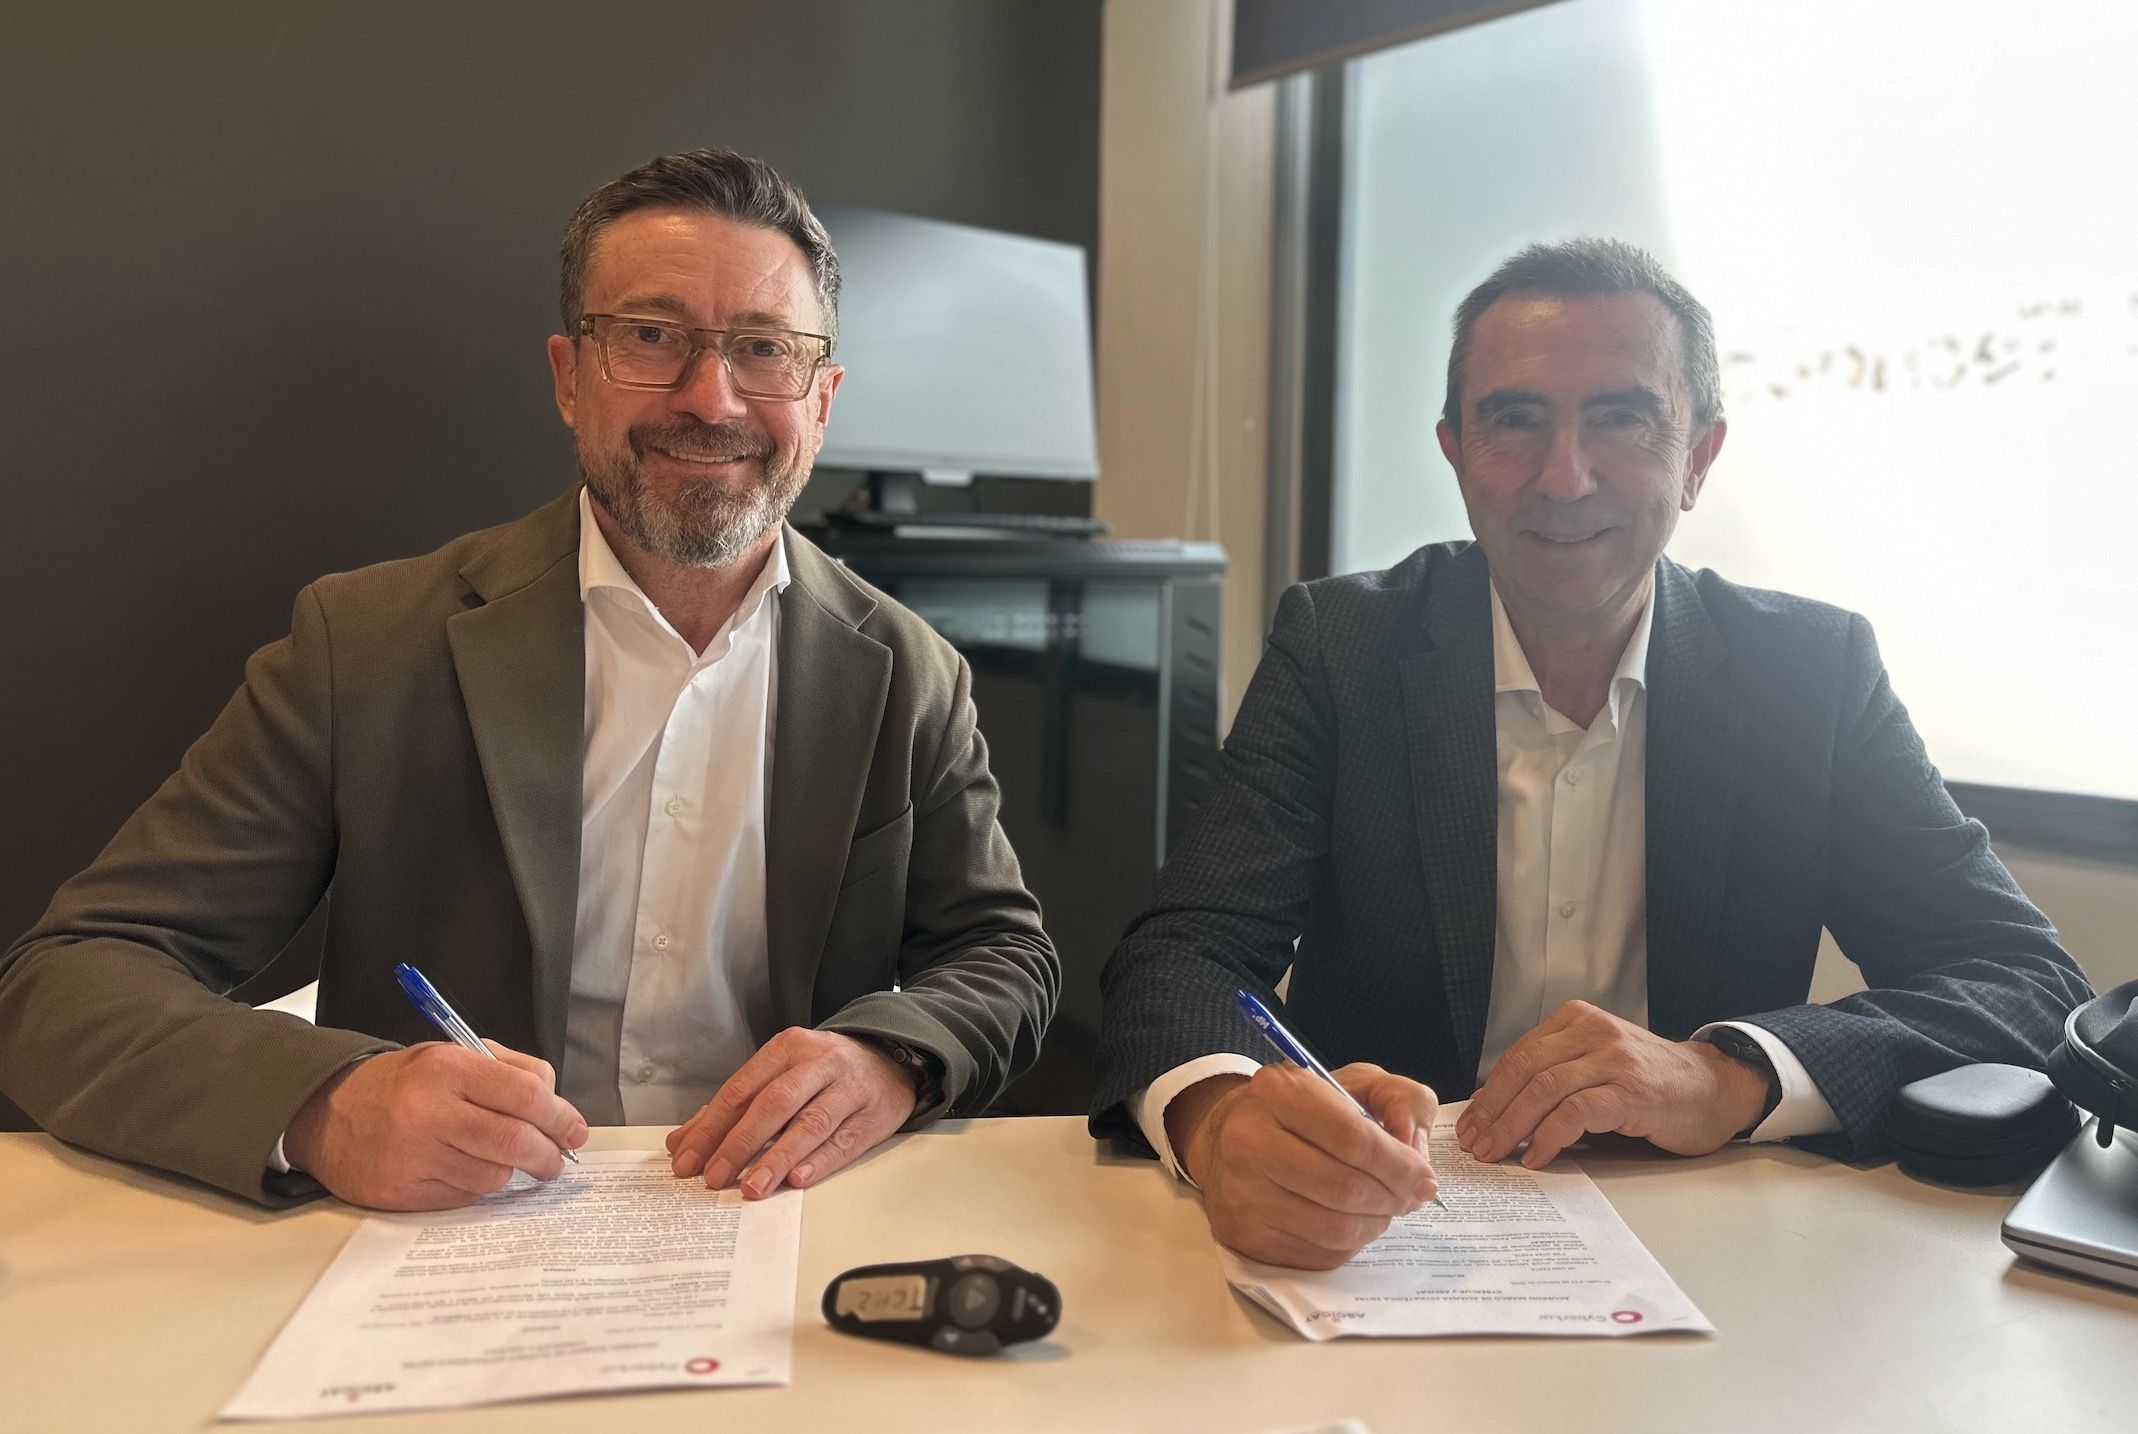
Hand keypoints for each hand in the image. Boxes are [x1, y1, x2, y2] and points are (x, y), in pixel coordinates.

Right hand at [282, 1041, 588, 1209]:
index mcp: (448, 1069)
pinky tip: (462, 1168)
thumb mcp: (452, 1055)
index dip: (560, 1117)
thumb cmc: (403, 1083)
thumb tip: (557, 1105)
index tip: (576, 1130)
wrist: (328, 1113)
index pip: (526, 1095)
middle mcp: (430, 1112)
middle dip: (548, 1155)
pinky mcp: (402, 1193)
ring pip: (494, 1175)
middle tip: (556, 1158)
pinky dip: (475, 1185)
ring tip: (500, 1157)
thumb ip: (510, 1070)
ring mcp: (414, 1156)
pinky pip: (464, 1196)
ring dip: (509, 1171)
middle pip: (516, 1142)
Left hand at [665, 1028, 917, 1197]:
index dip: (711, 1127)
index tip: (687, 1159)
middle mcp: (819, 1063)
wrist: (891, 1056)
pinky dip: (819, 1161)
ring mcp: (849, 1088)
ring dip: (776, 1158)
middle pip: (773, 1104)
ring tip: (751, 1187)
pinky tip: (796, 1179)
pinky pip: (843, 1140)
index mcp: (788, 1048)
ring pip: (809, 1124)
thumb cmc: (825, 1071)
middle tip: (713, 1178)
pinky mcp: (873, 1114)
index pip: (741, 1089)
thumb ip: (735, 1104)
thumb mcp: (781, 1072)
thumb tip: (684, 1142)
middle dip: (739, 1143)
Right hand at [1168, 1062, 1438, 1270]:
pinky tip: (1350, 1222)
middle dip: (1392, 1199)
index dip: (1400, 1165)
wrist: (1231, 1139)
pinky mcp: (1244, 1235)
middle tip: (1410, 1198)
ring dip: (1374, 1225)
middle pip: (1344, 1188)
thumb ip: (1403, 1099)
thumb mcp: (1358, 1083)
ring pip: (1334, 1229)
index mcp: (1278, 1090)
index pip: (1353, 1139)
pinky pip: (1317, 1255)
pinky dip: (1349, 1244)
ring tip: (1382, 1209)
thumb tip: (1414, 1148)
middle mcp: (1249, 1140)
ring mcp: (1241, 1192)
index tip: (1424, 1177)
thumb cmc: (1306, 1110)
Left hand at [1455, 1001, 1772, 1167]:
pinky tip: (1536, 1156)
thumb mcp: (1598, 1065)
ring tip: (1496, 1154)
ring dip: (1512, 1126)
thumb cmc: (1653, 1084)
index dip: (1489, 1092)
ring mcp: (1614, 1059)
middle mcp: (1593, 1032)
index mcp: (1577, 1021)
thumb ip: (1557, 1076)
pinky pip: (1576, 1112)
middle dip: (1493, 1111)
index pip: (1519, 1055)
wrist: (1715, 1088)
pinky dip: (1548, 1136)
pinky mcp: (1631, 1091)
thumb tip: (1499, 1111)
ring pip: (1544, 1089)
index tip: (1470, 1123)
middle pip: (1525, 1069)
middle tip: (1475, 1144)